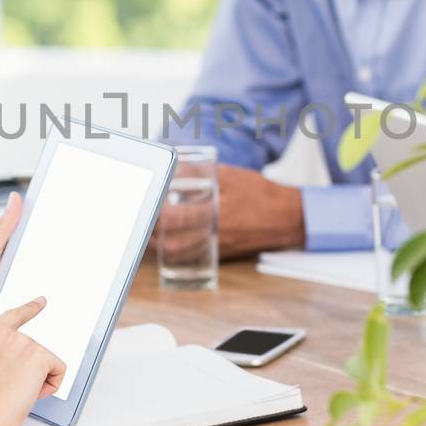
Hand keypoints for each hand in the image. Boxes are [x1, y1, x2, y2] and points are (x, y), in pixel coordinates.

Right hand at [0, 298, 65, 425]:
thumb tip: (3, 364)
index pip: (14, 315)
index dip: (31, 308)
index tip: (42, 301)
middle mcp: (5, 333)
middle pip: (35, 351)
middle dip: (31, 373)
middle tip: (12, 390)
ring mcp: (23, 342)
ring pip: (46, 364)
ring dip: (37, 382)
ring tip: (15, 394)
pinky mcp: (39, 355)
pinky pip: (59, 370)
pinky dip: (50, 387)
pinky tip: (30, 394)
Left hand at [157, 164, 304, 260]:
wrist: (286, 218)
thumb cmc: (260, 194)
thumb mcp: (231, 175)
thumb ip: (202, 171)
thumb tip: (176, 166)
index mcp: (214, 212)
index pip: (173, 217)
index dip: (154, 213)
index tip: (145, 203)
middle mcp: (212, 233)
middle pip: (170, 241)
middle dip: (150, 233)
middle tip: (139, 220)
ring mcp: (215, 247)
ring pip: (178, 253)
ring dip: (157, 245)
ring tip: (145, 232)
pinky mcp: (219, 254)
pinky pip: (190, 258)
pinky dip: (173, 252)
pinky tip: (165, 243)